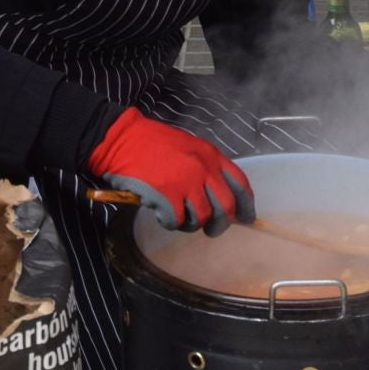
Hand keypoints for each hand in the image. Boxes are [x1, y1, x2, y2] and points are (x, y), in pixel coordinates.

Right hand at [87, 109, 254, 235]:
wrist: (122, 139)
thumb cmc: (151, 142)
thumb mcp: (187, 146)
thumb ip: (205, 167)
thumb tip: (218, 197)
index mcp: (210, 155)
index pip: (240, 184)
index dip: (246, 205)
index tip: (246, 218)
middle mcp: (203, 169)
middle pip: (225, 207)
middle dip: (221, 224)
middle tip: (212, 231)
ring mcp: (185, 182)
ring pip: (201, 218)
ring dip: (191, 224)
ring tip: (179, 218)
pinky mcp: (166, 195)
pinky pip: (176, 221)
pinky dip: (170, 222)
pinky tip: (161, 214)